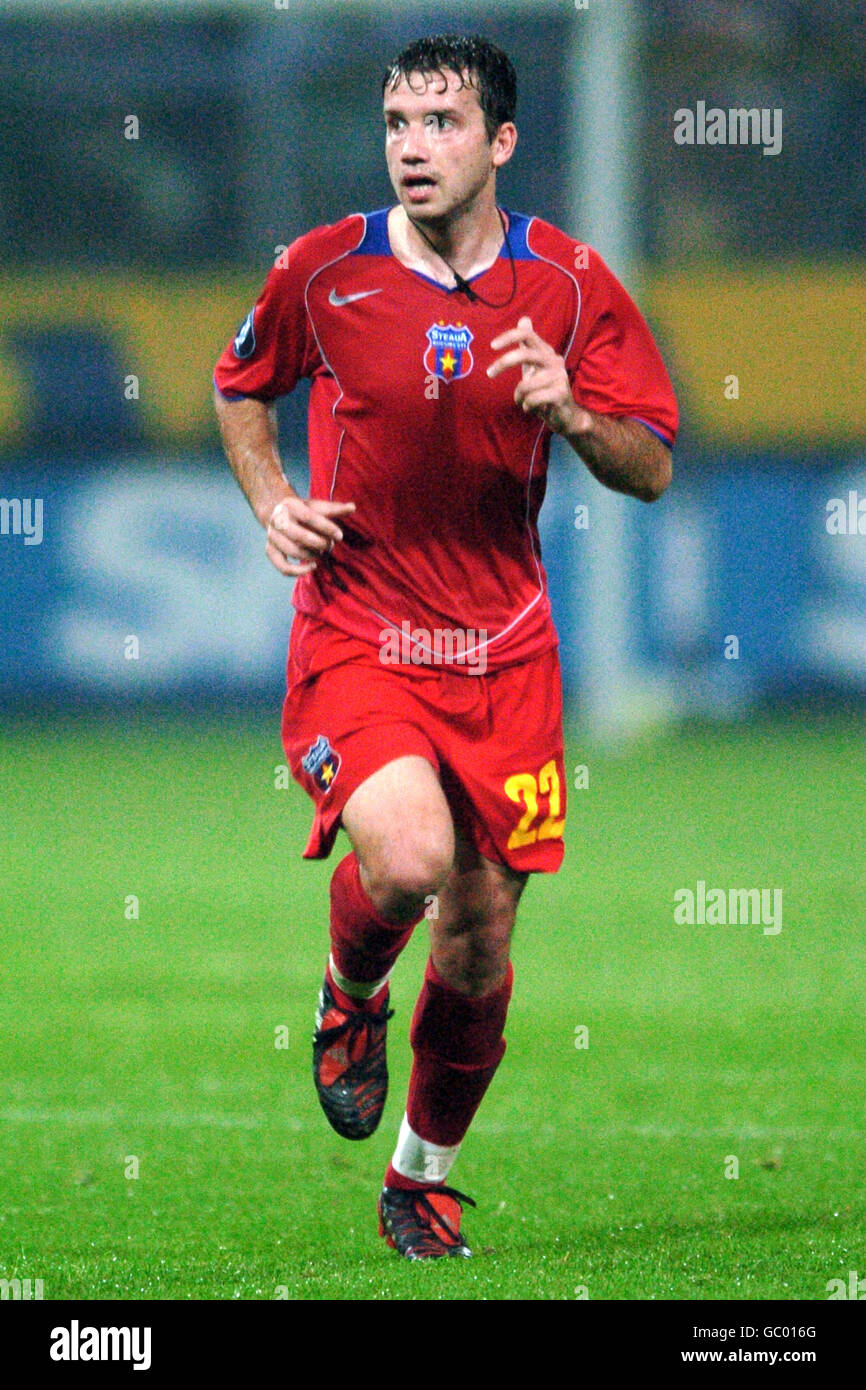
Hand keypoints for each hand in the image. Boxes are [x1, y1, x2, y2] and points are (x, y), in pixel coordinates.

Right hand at [265, 495, 355, 576]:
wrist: (278, 513)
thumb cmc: (303, 511)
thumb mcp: (317, 506)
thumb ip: (334, 508)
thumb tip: (353, 507)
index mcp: (290, 505)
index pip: (309, 517)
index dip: (326, 527)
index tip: (339, 535)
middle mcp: (277, 520)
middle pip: (298, 536)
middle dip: (319, 543)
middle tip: (330, 545)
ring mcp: (272, 536)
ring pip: (293, 552)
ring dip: (312, 555)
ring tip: (322, 552)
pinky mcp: (270, 551)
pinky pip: (283, 567)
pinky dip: (298, 571)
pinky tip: (313, 566)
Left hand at [487, 315, 591, 436]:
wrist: (566, 414)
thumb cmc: (545, 389)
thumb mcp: (534, 365)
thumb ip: (528, 346)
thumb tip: (524, 319)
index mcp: (545, 351)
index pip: (527, 335)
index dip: (509, 337)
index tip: (492, 346)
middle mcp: (554, 360)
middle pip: (524, 354)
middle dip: (503, 363)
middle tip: (489, 373)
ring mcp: (559, 376)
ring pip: (524, 385)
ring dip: (519, 397)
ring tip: (525, 401)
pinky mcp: (561, 394)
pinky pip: (531, 399)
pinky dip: (527, 407)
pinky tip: (533, 408)